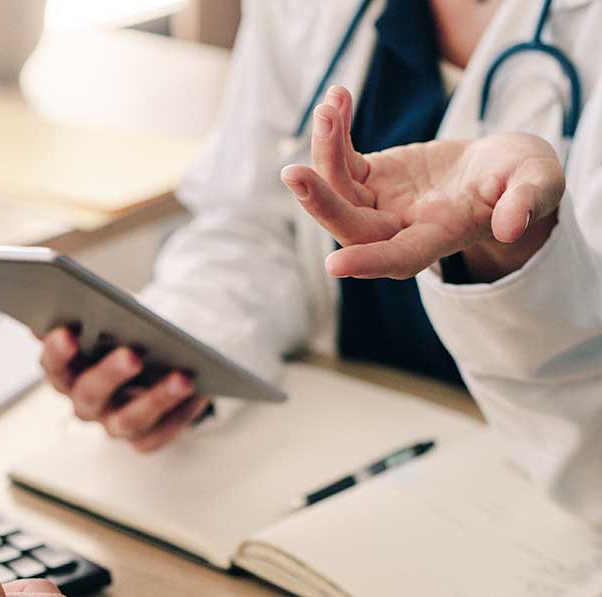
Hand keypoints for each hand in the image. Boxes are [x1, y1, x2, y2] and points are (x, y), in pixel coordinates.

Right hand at [40, 327, 211, 452]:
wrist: (155, 361)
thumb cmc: (124, 333)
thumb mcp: (108, 318)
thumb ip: (90, 311)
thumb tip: (75, 297)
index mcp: (66, 372)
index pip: (53, 366)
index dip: (57, 353)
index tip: (67, 333)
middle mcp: (85, 404)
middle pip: (89, 395)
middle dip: (109, 374)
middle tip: (132, 355)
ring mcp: (114, 425)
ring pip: (129, 420)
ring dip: (156, 399)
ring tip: (183, 377)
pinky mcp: (144, 440)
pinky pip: (161, 434)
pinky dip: (181, 414)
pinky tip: (201, 392)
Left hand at [281, 85, 564, 283]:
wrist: (504, 173)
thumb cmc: (523, 182)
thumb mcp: (536, 187)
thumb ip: (526, 203)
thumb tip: (513, 224)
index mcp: (439, 238)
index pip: (399, 258)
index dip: (369, 263)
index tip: (334, 267)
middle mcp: (402, 228)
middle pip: (352, 226)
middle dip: (322, 203)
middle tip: (294, 175)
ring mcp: (382, 204)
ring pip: (340, 190)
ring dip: (325, 151)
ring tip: (330, 106)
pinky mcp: (374, 177)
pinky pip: (344, 159)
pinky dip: (336, 131)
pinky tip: (337, 97)